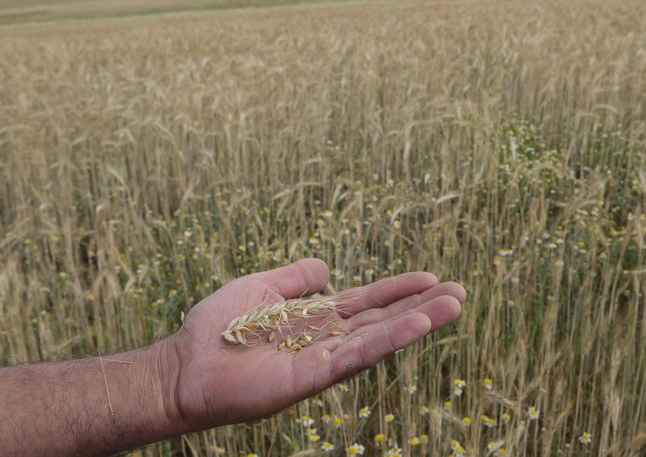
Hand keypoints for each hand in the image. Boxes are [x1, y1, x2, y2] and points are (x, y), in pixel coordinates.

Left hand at [164, 258, 464, 428]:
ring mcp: (322, 360)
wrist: (183, 365)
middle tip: (460, 292)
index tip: (431, 278)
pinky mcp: (312, 378)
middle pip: (382, 320)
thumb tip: (327, 268)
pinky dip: (389, 339)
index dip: (398, 290)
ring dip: (417, 322)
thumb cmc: (216, 328)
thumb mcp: (261, 287)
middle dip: (421, 306)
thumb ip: (295, 277)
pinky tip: (416, 324)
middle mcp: (326, 340)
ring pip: (379, 337)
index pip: (366, 302)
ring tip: (453, 305)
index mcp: (315, 319)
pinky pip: (357, 356)